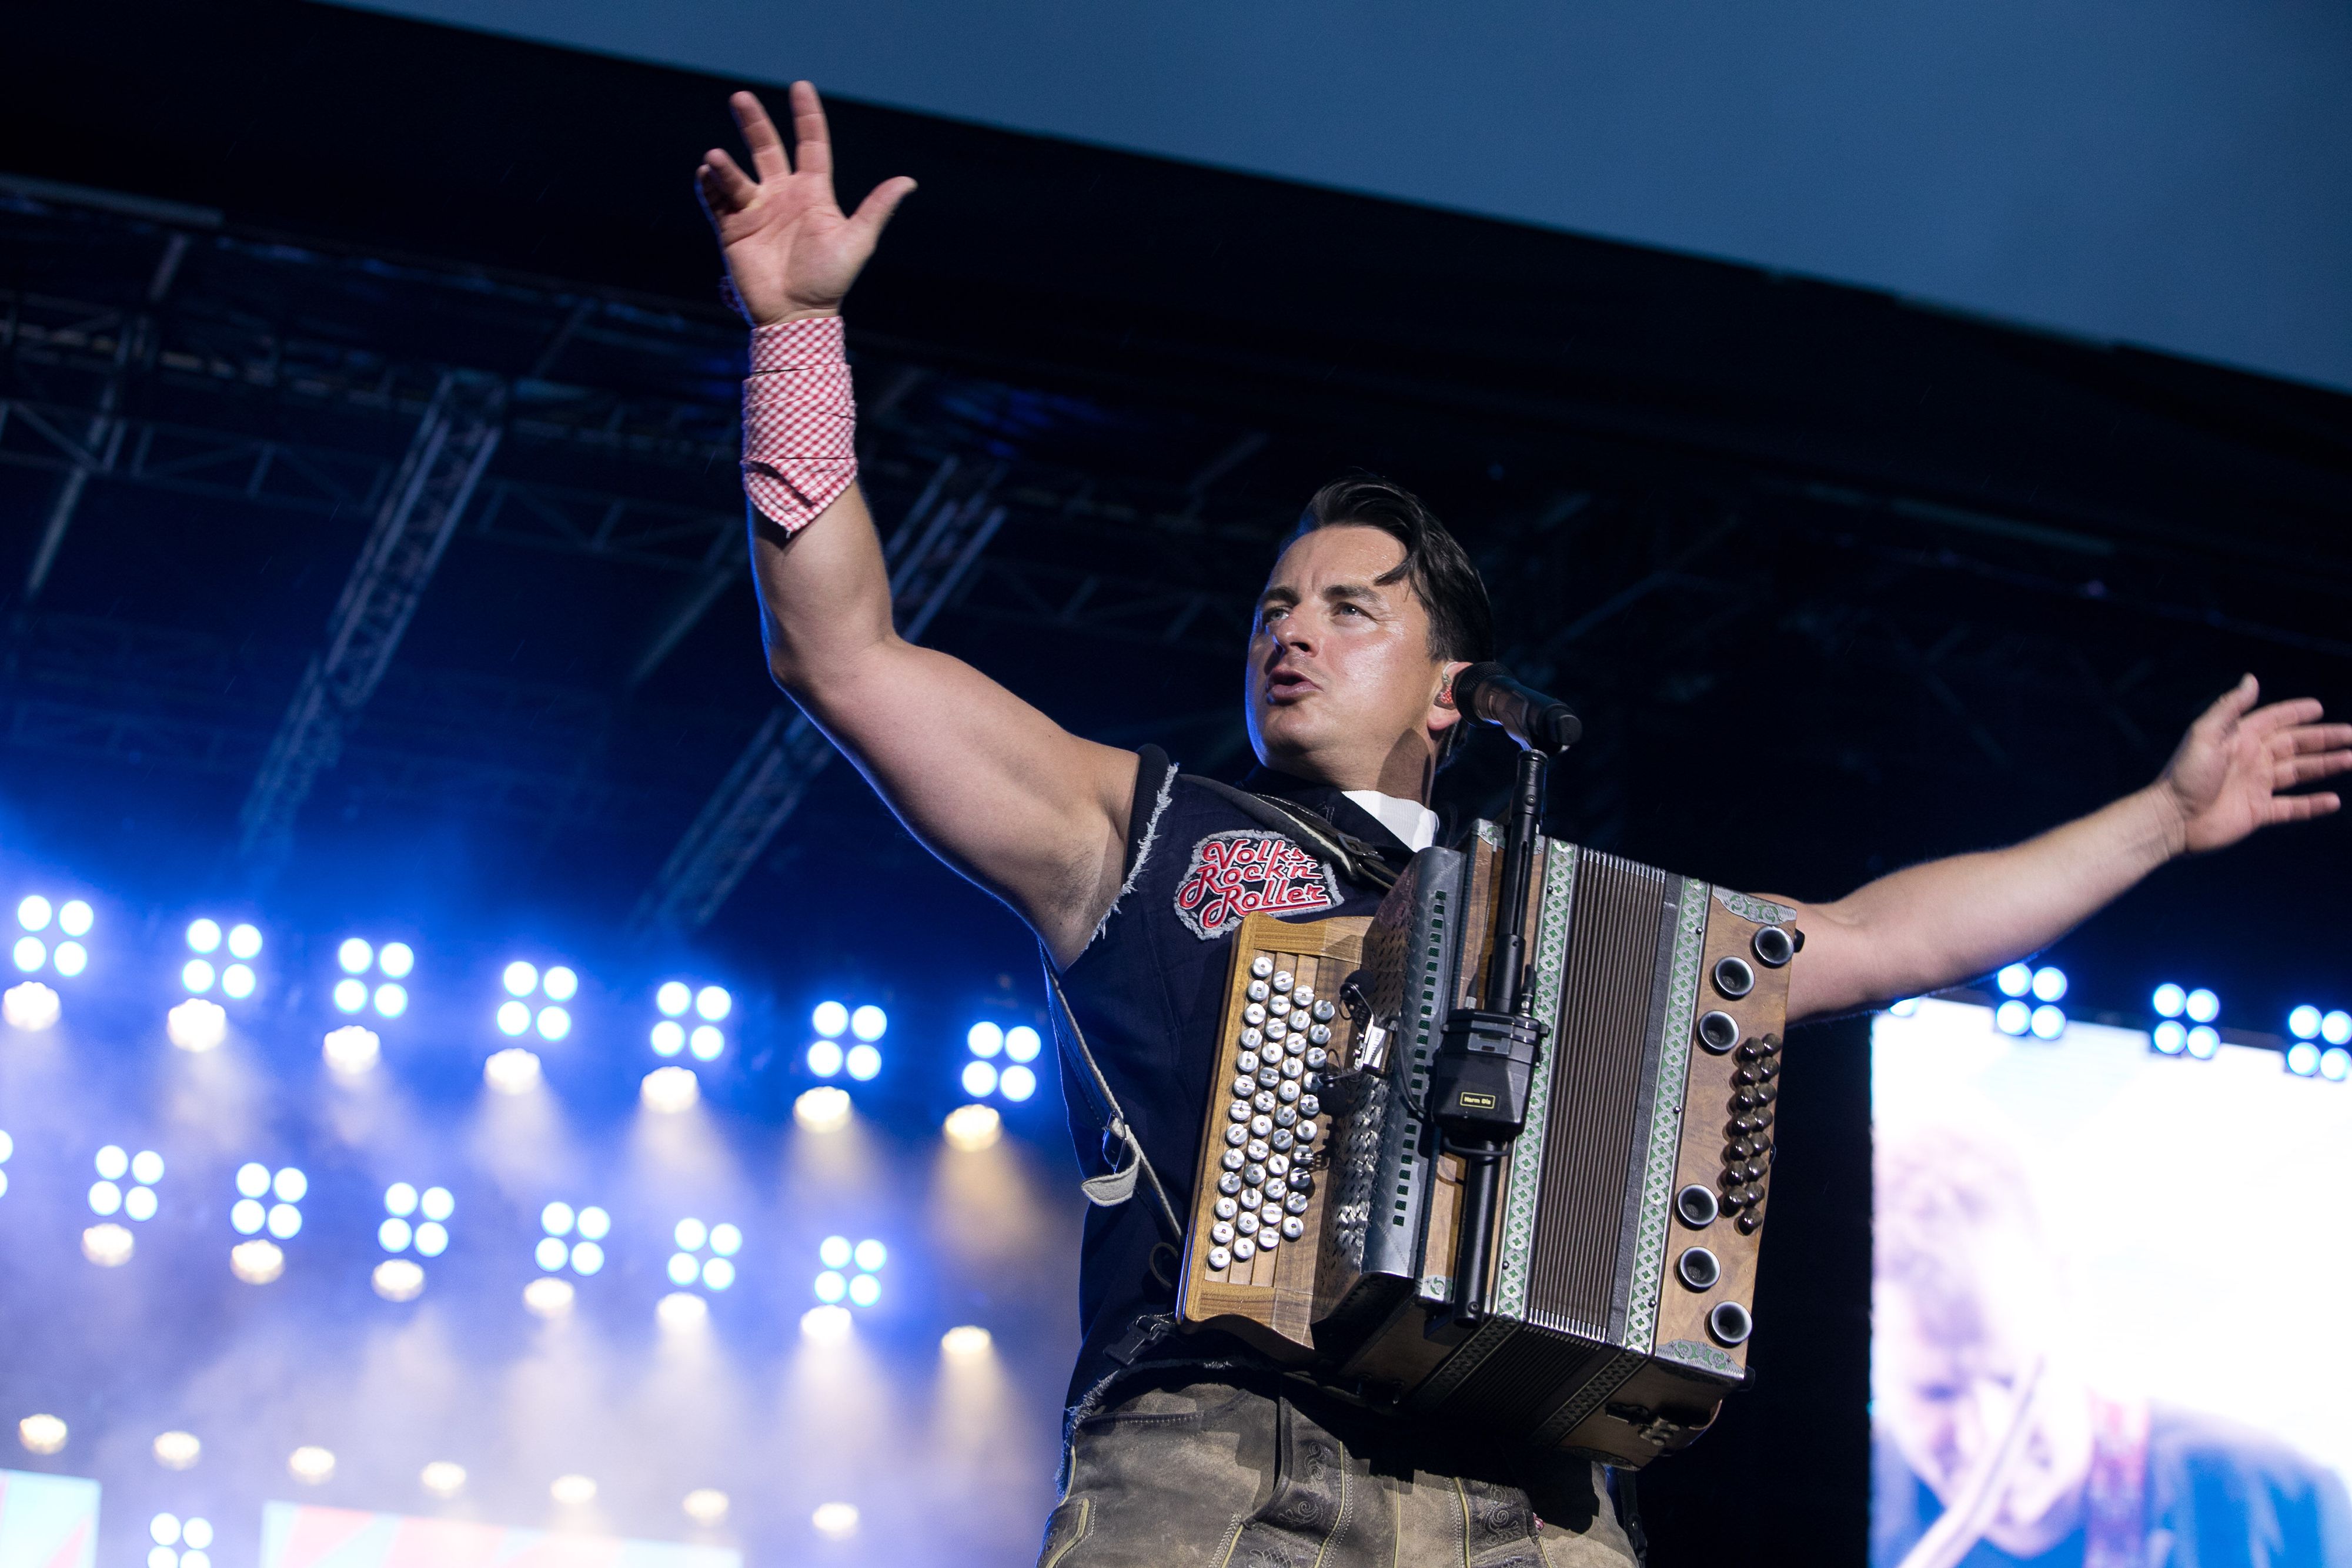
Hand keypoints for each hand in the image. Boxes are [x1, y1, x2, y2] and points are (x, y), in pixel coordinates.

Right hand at [696, 84, 915, 325]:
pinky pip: (715, 202)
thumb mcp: (857, 242)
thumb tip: (908, 181)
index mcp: (813, 193)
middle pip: (767, 149)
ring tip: (716, 159)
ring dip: (725, 165)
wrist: (797, 315)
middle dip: (754, 123)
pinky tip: (705, 174)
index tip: (800, 87)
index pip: (810, 145)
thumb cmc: (830, 281)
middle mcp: (782, 196)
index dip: (806, 117)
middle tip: (741, 97)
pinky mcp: (733, 230)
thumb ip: (876, 209)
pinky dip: (708, 187)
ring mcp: (756, 212)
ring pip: (737, 176)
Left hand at [2154, 675, 2351, 853]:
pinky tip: (2333, 800)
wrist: (2171, 818)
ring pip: (2299, 772)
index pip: (2274, 721)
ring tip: (2351, 759)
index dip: (2295, 713)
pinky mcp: (2258, 812)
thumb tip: (2251, 678)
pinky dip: (2313, 805)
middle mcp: (2250, 760)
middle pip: (2294, 745)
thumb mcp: (2205, 735)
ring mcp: (2255, 786)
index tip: (2319, 707)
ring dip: (2325, 765)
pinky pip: (2292, 807)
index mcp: (2239, 739)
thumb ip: (2230, 708)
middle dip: (2323, 739)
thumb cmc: (2185, 775)